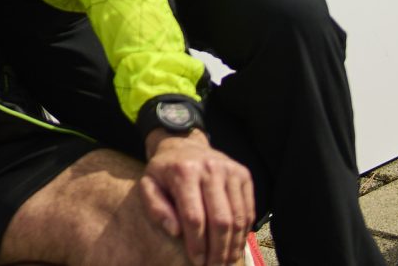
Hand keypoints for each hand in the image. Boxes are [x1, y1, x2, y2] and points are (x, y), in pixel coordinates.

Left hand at [137, 131, 253, 265]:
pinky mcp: (244, 175)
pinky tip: (235, 245)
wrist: (183, 144)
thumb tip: (174, 231)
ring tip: (226, 262)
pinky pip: (248, 210)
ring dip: (233, 245)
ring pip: (238, 218)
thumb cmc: (164, 171)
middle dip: (218, 250)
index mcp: (184, 172)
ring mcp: (230, 171)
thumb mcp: (148, 184)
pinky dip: (243, 232)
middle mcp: (210, 168)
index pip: (194, 217)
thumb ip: (155, 207)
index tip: (197, 261)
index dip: (197, 244)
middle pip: (220, 220)